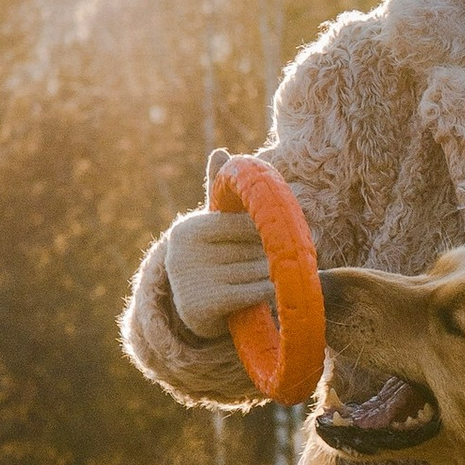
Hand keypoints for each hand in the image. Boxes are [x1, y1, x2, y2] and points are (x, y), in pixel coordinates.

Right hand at [164, 205, 276, 338]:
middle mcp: (185, 255)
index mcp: (187, 230)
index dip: (264, 231)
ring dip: (272, 273)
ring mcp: (193, 282)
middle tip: (279, 260)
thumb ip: (219, 194)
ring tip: (273, 275)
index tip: (276, 237)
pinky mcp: (205, 306)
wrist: (196, 311)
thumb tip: (219, 153)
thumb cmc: (212, 259)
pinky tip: (274, 290)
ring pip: (255, 269)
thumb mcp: (212, 227)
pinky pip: (254, 291)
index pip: (243, 223)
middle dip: (268, 254)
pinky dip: (268, 290)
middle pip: (250, 248)